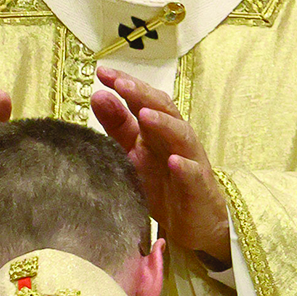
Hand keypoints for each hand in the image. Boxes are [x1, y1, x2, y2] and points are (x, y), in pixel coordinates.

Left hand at [91, 69, 229, 263]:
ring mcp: (190, 160)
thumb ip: (117, 127)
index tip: (102, 71)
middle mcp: (175, 139)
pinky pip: (194, 173)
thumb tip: (98, 95)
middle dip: (142, 95)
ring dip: (164, 123)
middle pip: (163, 109)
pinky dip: (185, 166)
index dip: (125, 84)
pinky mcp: (199, 187)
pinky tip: (173, 161)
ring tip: (145, 114)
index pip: (142, 100)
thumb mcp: (134, 154)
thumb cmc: (163, 184)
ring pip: (181, 135)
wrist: (193, 224)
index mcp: (157, 129)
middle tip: (121, 84)